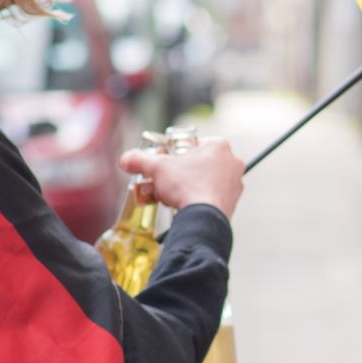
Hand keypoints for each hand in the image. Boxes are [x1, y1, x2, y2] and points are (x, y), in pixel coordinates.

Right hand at [120, 138, 244, 218]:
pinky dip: (195, 198)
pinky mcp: (232, 201)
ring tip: (166, 195)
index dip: (171, 153)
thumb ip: (140, 159)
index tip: (161, 162)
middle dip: (175, 173)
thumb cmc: (186, 186)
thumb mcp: (157, 168)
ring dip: (183, 186)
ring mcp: (234, 182)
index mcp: (218, 145)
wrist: (203, 218)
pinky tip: (180, 204)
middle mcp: (231, 161)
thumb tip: (126, 159)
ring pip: (202, 180)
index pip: (189, 144)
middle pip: (195, 163)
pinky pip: (209, 195)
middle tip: (161, 181)